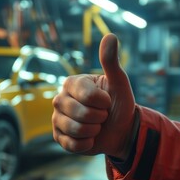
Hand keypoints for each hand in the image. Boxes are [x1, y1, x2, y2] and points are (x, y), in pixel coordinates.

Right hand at [52, 34, 135, 159]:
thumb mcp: (119, 82)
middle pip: (79, 113)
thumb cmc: (119, 103)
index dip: (102, 102)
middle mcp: (60, 99)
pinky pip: (71, 145)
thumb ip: (111, 61)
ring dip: (94, 130)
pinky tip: (91, 138)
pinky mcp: (59, 138)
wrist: (121, 129)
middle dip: (99, 117)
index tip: (107, 101)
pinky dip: (87, 144)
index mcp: (72, 83)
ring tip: (97, 126)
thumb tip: (110, 35)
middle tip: (103, 115)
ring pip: (75, 129)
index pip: (86, 94)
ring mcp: (57, 119)